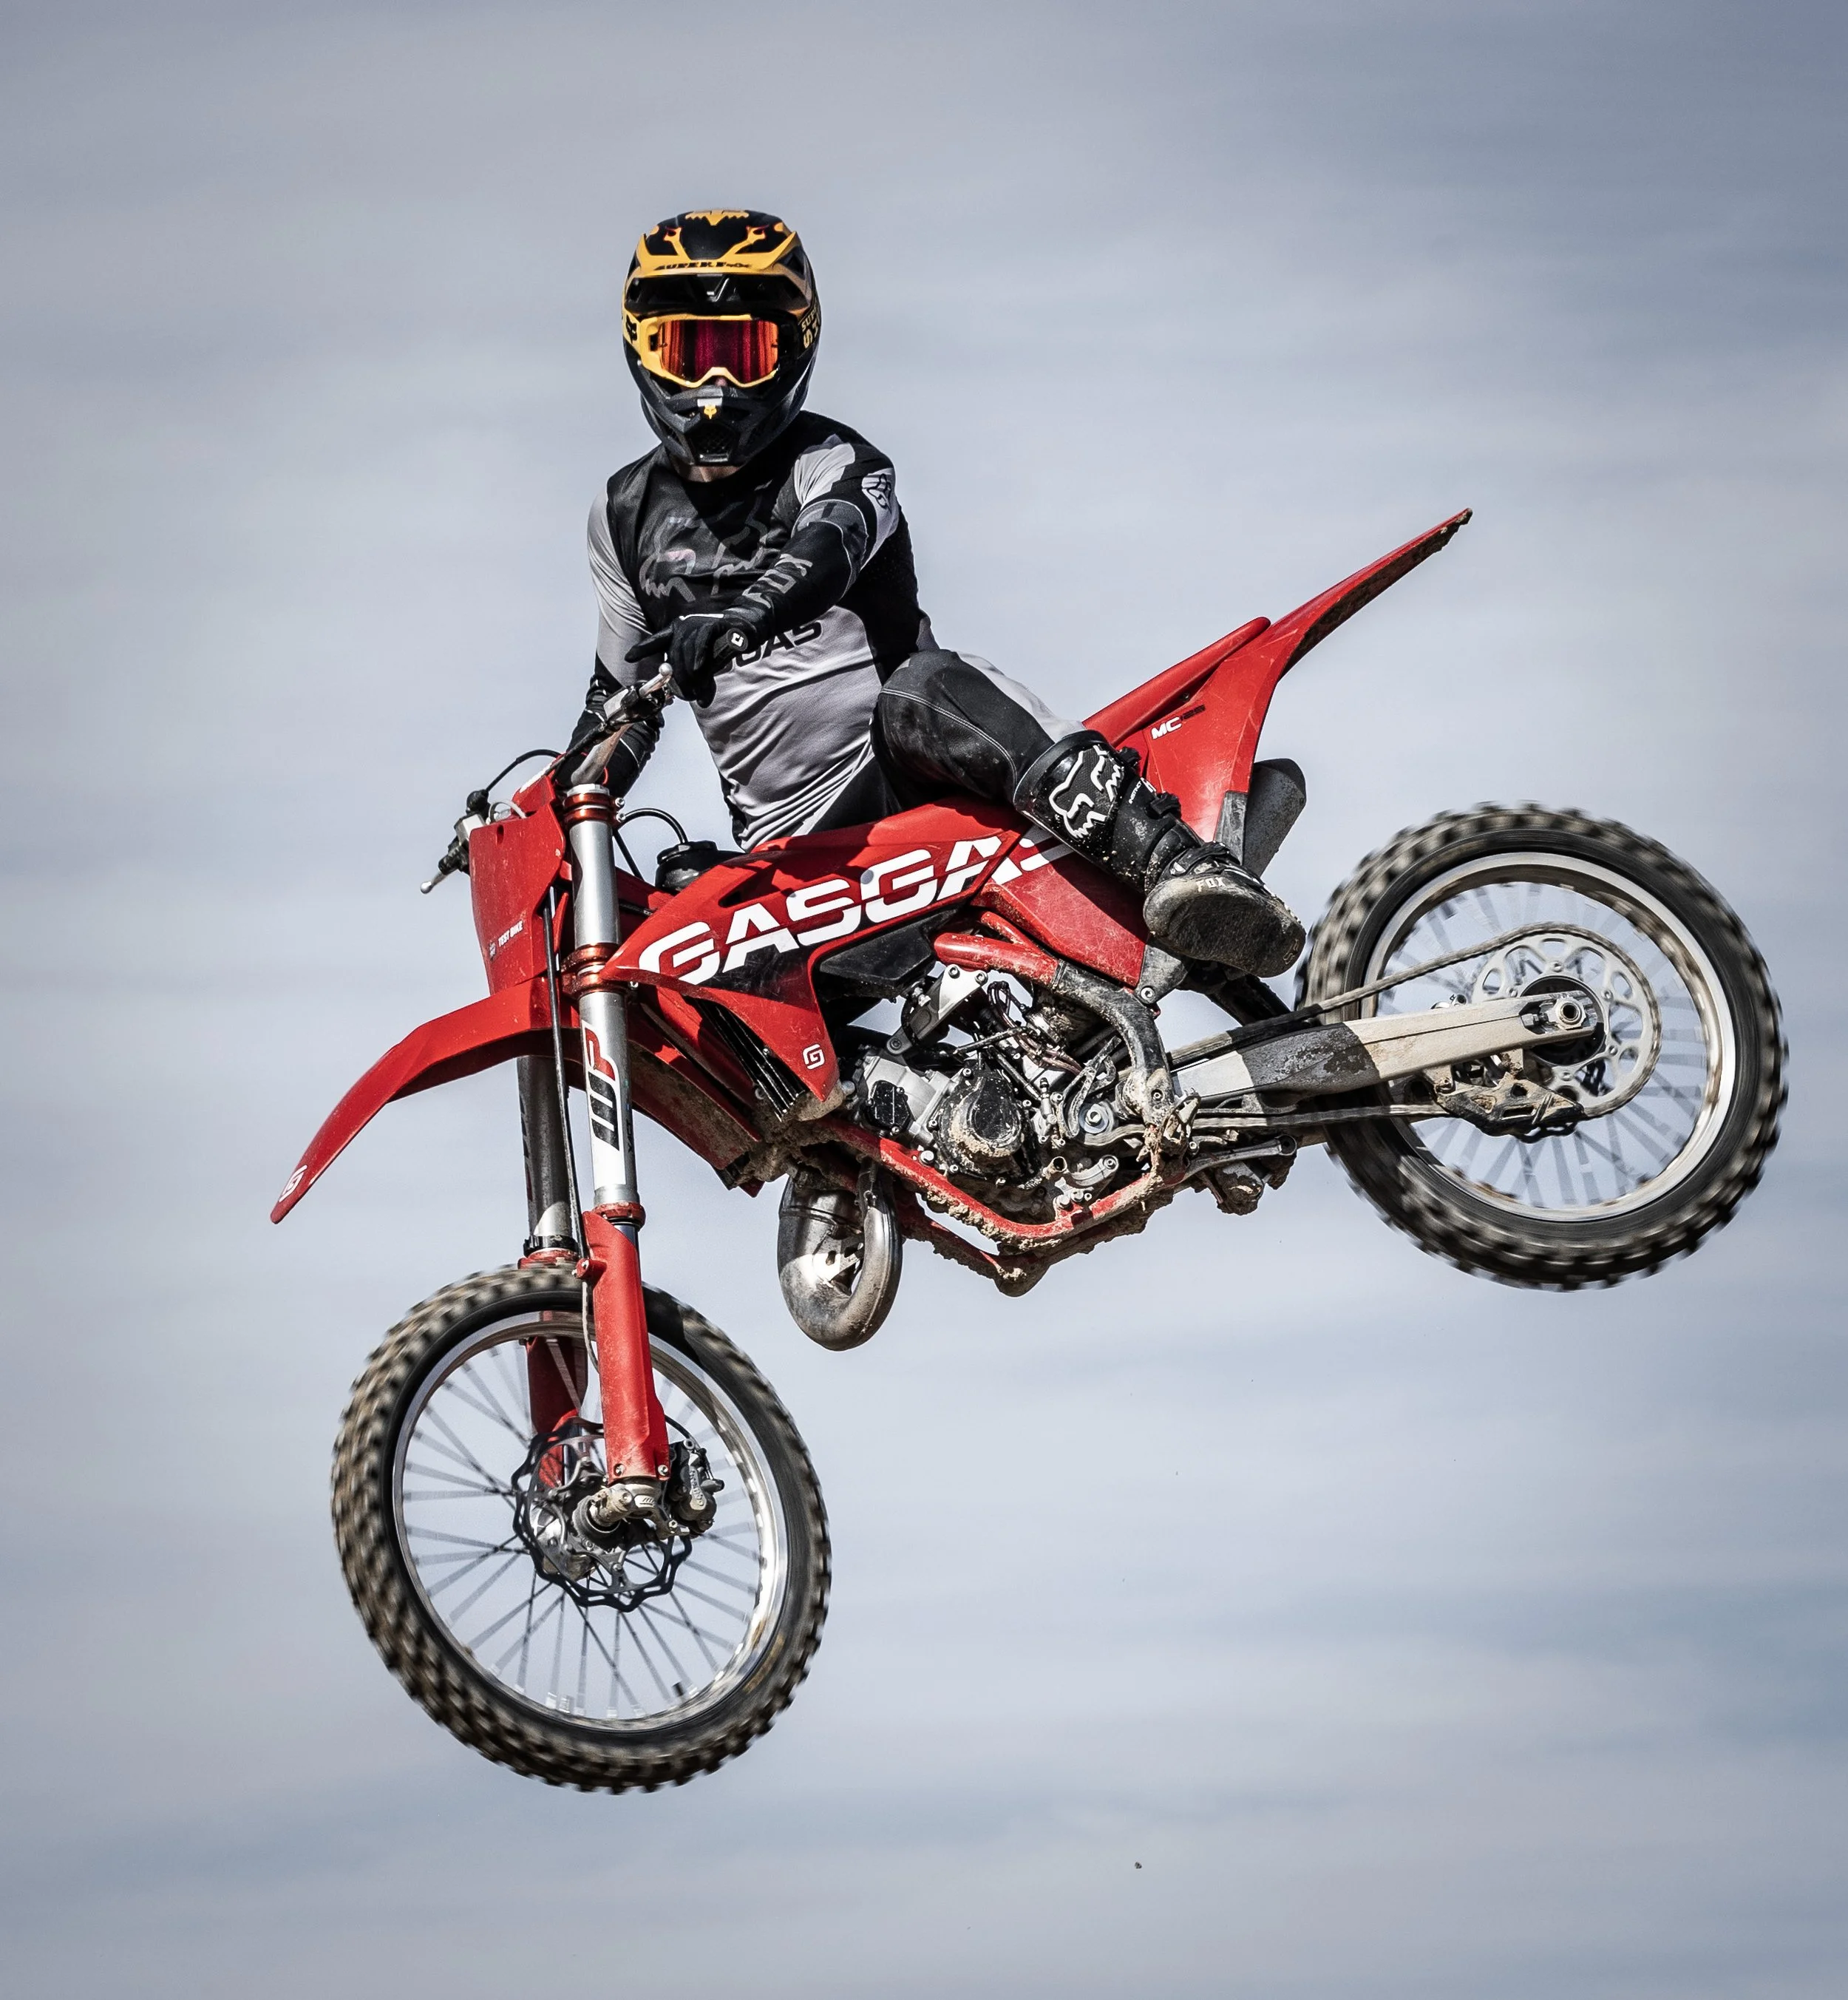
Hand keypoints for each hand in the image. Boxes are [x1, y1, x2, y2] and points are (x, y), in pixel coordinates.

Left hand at [627, 604, 769, 706]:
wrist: (747, 628)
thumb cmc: (724, 644)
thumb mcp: (709, 664)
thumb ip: (703, 679)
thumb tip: (701, 702)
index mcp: (678, 631)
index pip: (656, 641)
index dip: (642, 649)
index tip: (628, 658)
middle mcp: (685, 626)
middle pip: (673, 655)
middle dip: (678, 678)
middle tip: (686, 695)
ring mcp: (698, 623)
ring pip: (686, 651)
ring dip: (690, 674)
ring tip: (696, 690)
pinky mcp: (714, 624)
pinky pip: (702, 642)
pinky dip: (699, 657)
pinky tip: (699, 669)